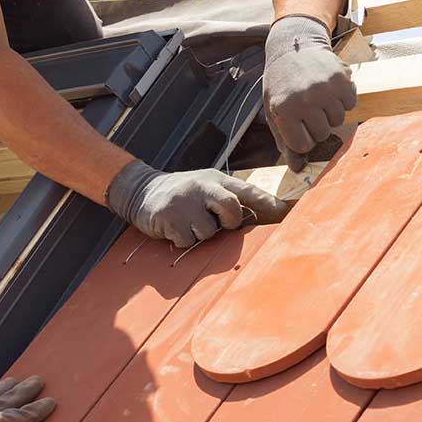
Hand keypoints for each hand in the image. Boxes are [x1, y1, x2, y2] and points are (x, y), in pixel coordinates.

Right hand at [106, 161, 287, 248]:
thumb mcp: (204, 187)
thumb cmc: (181, 195)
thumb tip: (253, 218)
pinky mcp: (169, 217)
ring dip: (200, 234)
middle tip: (215, 222)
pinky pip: (188, 241)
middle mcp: (202, 187)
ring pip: (208, 232)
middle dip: (228, 222)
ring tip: (188, 222)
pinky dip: (182, 240)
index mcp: (215, 179)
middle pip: (231, 209)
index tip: (281, 211)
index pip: (245, 190)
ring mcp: (185, 202)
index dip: (264, 201)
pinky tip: (174, 228)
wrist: (140, 191)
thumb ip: (225, 198)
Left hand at [263, 16, 356, 172]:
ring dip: (330, 113)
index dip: (301, 138)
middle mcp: (305, 100)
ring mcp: (325, 89)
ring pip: (338, 121)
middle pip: (322, 135)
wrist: (293, 46)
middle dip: (316, 126)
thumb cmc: (281, 84)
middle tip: (307, 109)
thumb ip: (286, 142)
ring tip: (318, 98)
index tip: (296, 125)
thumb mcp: (274, 113)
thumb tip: (299, 169)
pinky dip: (343, 100)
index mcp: (284, 111)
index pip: (303, 146)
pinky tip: (330, 90)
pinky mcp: (342, 78)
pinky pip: (350, 104)